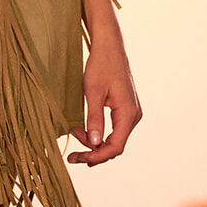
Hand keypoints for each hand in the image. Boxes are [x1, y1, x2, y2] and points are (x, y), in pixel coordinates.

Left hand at [68, 20, 141, 166]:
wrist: (109, 47)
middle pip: (115, 145)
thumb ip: (94, 119)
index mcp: (128, 113)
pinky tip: (84, 132)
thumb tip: (94, 144)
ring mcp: (131, 113)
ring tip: (74, 134)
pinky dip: (99, 134)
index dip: (97, 157)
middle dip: (93, 152)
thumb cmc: (100, 65)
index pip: (115, 147)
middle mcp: (134, 116)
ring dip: (94, 142)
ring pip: (114, 138)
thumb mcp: (92, 92)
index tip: (80, 159)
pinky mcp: (126, 109)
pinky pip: (114, 129)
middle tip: (72, 155)